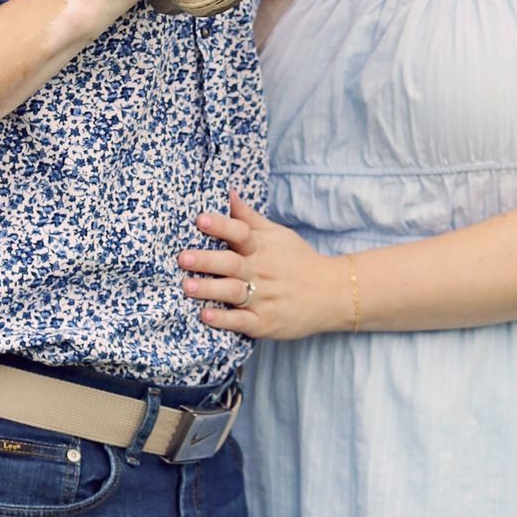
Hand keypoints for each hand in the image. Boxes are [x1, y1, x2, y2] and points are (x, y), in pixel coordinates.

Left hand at [178, 192, 350, 339]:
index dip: (221, 225)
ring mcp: (263, 298)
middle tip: (183, 257)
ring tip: (186, 286)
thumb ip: (249, 218)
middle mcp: (261, 272)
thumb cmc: (299, 261)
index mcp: (262, 248)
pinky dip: (224, 319)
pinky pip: (241, 321)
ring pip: (232, 292)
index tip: (200, 219)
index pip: (240, 232)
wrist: (333, 294)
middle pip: (231, 263)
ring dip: (209, 289)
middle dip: (206, 260)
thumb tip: (228, 193)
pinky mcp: (265, 323)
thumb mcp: (278, 235)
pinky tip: (206, 315)